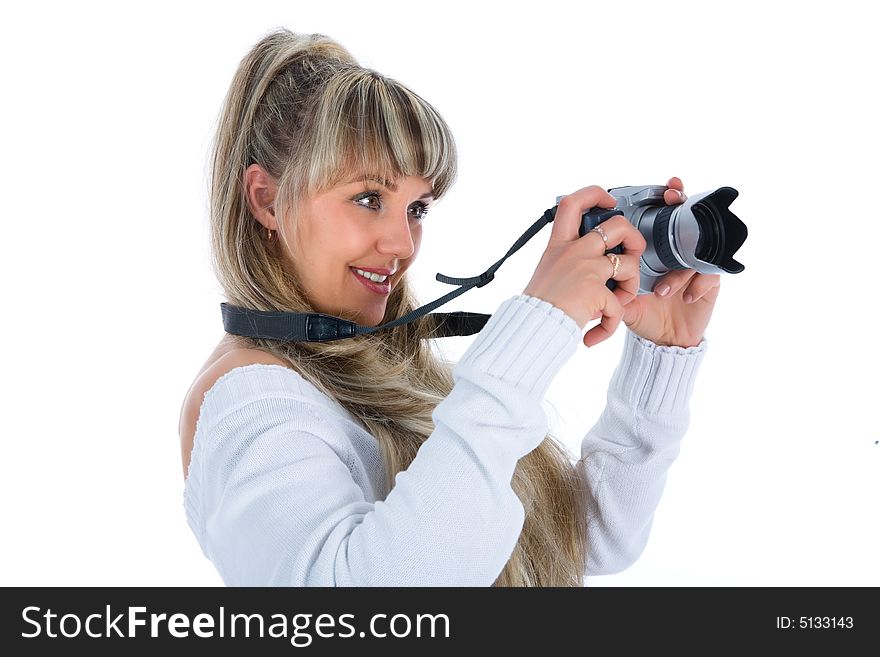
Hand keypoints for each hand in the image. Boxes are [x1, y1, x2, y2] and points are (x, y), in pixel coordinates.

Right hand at [522, 184, 646, 347]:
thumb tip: (592, 259)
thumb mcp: (548, 268)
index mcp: (559, 244)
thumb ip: (568, 258)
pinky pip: (619, 305)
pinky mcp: (596, 291)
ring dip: (631, 287)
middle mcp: (574, 252)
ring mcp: (587, 270)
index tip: (609, 202)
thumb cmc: (539, 304)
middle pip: (617, 225)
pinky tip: (596, 333)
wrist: (532, 327)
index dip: (595, 194)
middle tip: (631, 255)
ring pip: (629, 265)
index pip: (573, 203)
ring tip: (617, 303)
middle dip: (634, 238)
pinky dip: (611, 323)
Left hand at [619, 177, 719, 347]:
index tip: (665, 189)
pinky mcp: (708, 285)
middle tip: (674, 198)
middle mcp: (676, 255)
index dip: (668, 201)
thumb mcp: (619, 295)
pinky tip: (684, 297)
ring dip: (679, 269)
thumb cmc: (642, 313)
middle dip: (682, 206)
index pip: (664, 218)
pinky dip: (694, 285)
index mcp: (655, 252)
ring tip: (662, 288)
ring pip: (695, 252)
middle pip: (688, 221)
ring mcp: (693, 268)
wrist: (662, 341)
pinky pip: (708, 276)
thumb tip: (586, 263)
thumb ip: (606, 279)